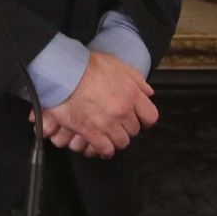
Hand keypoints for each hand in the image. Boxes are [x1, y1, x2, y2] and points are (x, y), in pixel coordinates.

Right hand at [32, 51, 156, 157]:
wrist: (65, 74)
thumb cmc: (88, 67)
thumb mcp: (118, 65)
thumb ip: (136, 79)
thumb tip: (147, 92)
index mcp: (131, 94)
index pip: (150, 116)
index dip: (145, 120)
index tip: (141, 121)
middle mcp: (123, 110)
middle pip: (134, 130)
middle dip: (127, 128)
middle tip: (119, 125)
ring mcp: (108, 123)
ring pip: (122, 142)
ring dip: (116, 140)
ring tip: (110, 135)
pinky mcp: (91, 132)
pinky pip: (105, 149)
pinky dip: (105, 150)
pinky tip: (101, 147)